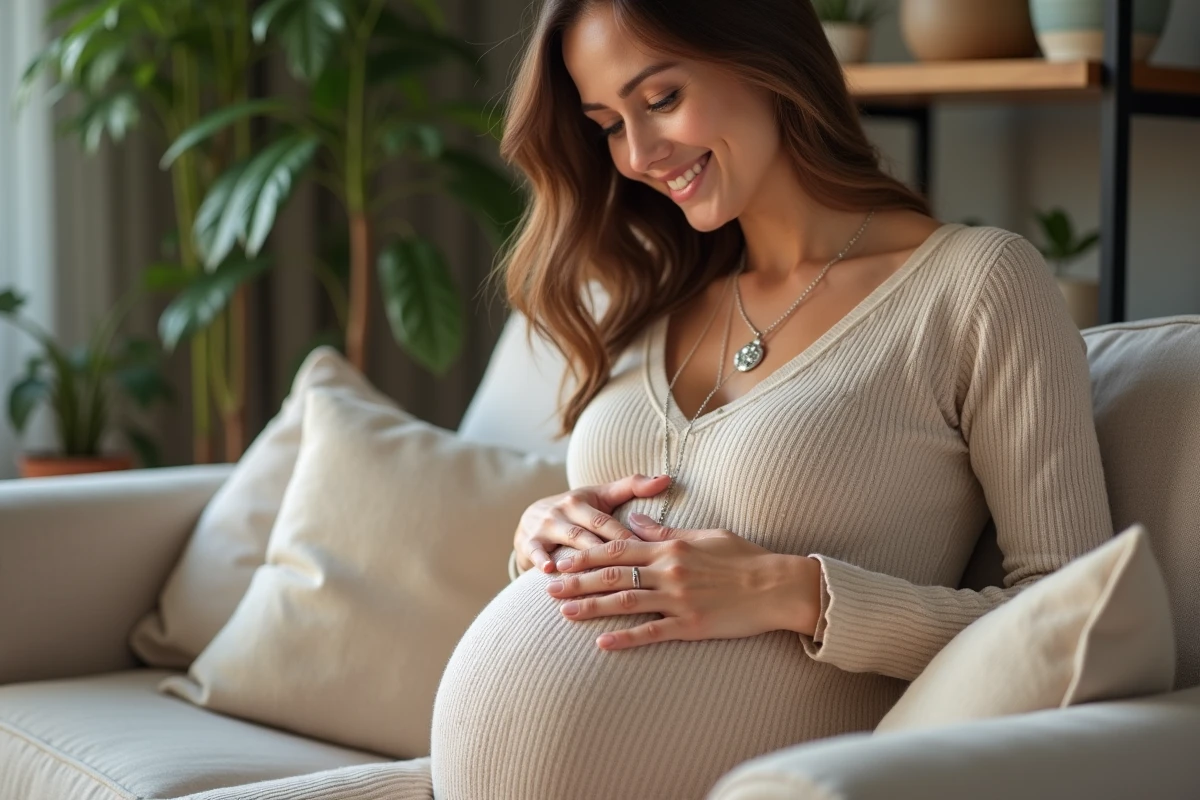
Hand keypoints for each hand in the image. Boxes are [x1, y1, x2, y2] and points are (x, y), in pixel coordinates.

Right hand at [512, 474, 672, 573]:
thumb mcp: (601, 495)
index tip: (647, 554)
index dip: (627, 537)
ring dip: (578, 558)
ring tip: (593, 572)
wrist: (532, 517)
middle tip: (629, 571)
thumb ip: (632, 487)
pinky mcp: (528, 541)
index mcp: (583, 500)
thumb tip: (667, 478)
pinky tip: (548, 571)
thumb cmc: (578, 510)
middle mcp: (564, 509)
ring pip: (567, 542)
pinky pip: (535, 551)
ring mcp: (545, 525)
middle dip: (607, 551)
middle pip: (589, 532)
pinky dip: (540, 560)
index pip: (607, 521)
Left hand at [547, 512, 815, 649]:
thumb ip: (667, 531)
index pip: (618, 548)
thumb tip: (639, 521)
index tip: (563, 559)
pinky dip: (625, 638)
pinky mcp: (691, 625)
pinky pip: (652, 632)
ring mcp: (679, 600)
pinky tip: (602, 643)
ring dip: (592, 607)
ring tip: (564, 612)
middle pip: (613, 574)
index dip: (586, 555)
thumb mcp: (704, 535)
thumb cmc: (743, 558)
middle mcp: (669, 572)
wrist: (775, 585)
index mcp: (671, 547)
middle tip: (548, 587)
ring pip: (625, 602)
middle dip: (577, 581)